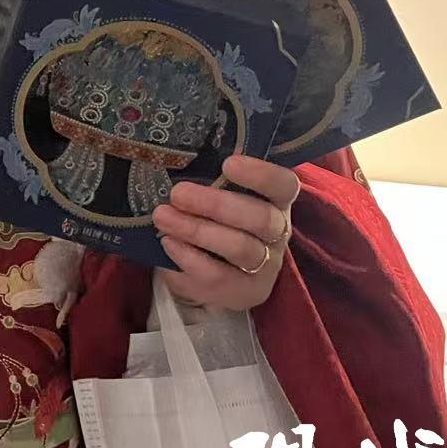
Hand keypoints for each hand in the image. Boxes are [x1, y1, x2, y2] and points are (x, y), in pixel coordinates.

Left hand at [151, 155, 298, 311]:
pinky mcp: (245, 291)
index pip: (284, 185)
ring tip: (162, 216)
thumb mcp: (221, 195)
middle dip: (215, 204)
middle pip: (260, 218)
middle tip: (177, 193)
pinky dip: (189, 257)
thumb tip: (175, 156)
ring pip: (240, 248)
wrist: (218, 272)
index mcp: (276, 201)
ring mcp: (265, 265)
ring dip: (196, 230)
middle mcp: (277, 233)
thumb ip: (212, 179)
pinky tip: (168, 242)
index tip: (228, 164)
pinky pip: (218, 275)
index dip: (261, 174)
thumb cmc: (217, 220)